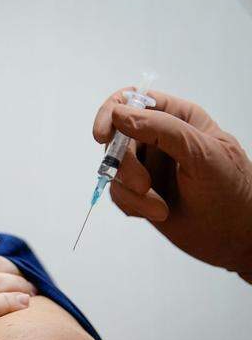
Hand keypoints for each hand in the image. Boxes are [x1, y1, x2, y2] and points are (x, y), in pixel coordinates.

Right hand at [93, 89, 251, 281]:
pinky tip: (157, 212)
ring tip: (159, 207)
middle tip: (143, 186)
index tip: (102, 136)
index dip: (112, 113)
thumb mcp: (202, 154)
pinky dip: (132, 205)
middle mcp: (158, 137)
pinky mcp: (139, 192)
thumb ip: (163, 130)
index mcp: (178, 117)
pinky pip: (117, 192)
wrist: (236, 239)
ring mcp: (147, 165)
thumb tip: (119, 114)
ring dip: (131, 191)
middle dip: (125, 165)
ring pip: (113, 168)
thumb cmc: (231, 193)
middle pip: (116, 138)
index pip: (133, 100)